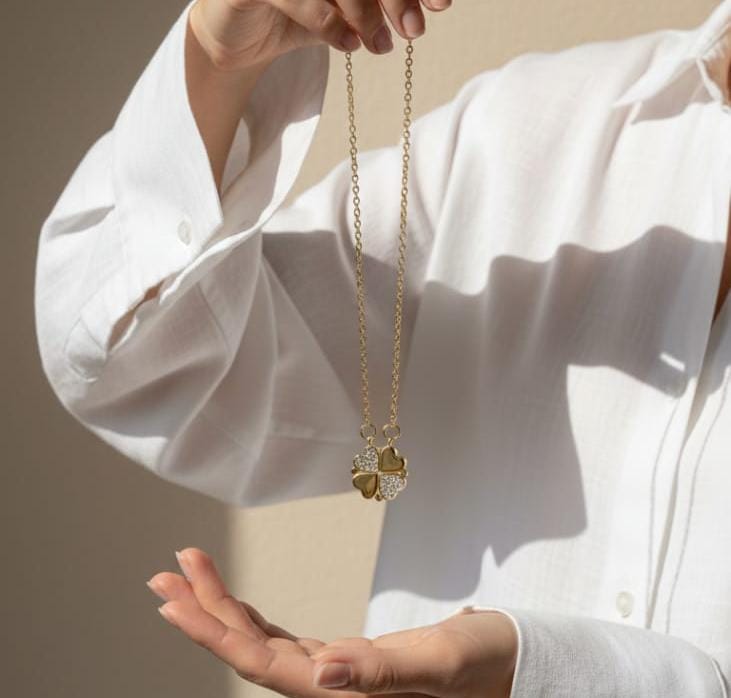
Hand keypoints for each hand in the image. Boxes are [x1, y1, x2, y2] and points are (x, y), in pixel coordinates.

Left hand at [146, 546, 517, 697]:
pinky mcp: (343, 661)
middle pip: (250, 650)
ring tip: (187, 573)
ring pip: (262, 642)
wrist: (504, 667)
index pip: (262, 663)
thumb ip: (379, 673)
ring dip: (222, 610)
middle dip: (204, 612)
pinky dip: (253, 616)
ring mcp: (333, 674)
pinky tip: (233, 603)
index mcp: (344, 692)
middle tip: (165, 573)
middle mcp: (328, 688)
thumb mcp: (438, 662)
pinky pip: (285, 639)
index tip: (172, 596)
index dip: (212, 632)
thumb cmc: (480, 665)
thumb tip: (320, 673)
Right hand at [189, 0, 453, 70]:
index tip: (441, 5)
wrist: (239, 36)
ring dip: (365, 14)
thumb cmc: (298, 13)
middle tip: (414, 30)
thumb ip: (379, 3)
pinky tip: (348, 45)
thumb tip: (430, 7)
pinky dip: (329, 23)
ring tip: (380, 46)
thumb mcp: (346, 8)